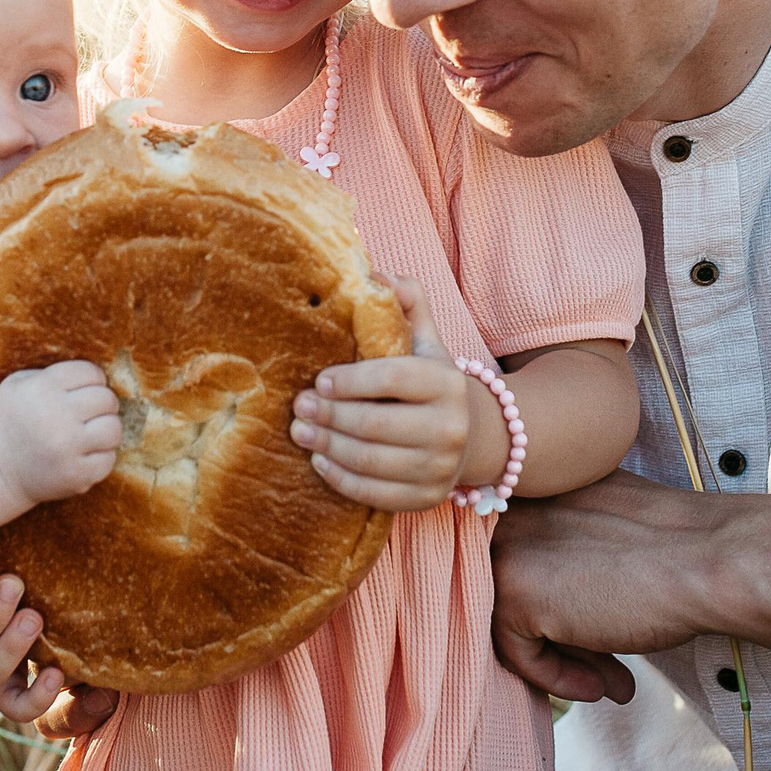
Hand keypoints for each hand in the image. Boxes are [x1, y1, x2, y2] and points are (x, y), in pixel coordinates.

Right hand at [0, 361, 121, 535]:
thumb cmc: (11, 422)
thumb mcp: (16, 385)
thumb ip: (52, 373)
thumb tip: (94, 375)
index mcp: (43, 388)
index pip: (91, 373)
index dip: (92, 380)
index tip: (84, 391)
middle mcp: (57, 415)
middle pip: (106, 399)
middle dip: (102, 403)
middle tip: (90, 412)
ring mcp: (68, 447)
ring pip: (113, 428)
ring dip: (106, 429)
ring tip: (92, 432)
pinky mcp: (76, 474)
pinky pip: (109, 458)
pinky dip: (102, 456)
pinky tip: (86, 454)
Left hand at [0, 566, 120, 735]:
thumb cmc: (12, 600)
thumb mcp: (40, 626)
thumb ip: (70, 652)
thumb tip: (105, 694)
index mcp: (0, 684)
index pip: (18, 707)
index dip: (37, 699)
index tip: (56, 672)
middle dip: (10, 646)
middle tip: (32, 615)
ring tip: (9, 583)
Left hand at [290, 279, 491, 511]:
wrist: (472, 435)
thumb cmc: (431, 382)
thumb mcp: (426, 339)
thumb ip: (407, 301)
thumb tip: (375, 271)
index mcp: (446, 382)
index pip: (391, 378)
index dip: (349, 381)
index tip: (319, 380)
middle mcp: (451, 427)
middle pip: (374, 424)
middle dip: (328, 416)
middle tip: (298, 407)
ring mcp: (441, 467)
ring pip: (370, 460)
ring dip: (326, 446)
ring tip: (300, 432)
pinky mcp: (428, 498)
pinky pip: (374, 493)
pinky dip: (341, 478)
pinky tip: (320, 460)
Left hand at [489, 471, 731, 701]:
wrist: (709, 562)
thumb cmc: (675, 550)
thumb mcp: (607, 539)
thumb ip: (570, 557)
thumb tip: (554, 610)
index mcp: (537, 488)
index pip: (522, 558)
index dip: (556, 603)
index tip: (592, 633)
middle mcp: (512, 510)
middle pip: (515, 591)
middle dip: (561, 637)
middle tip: (604, 667)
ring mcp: (508, 548)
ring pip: (512, 623)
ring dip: (563, 660)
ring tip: (611, 681)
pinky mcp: (515, 591)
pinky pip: (517, 652)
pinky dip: (555, 677)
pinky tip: (598, 685)